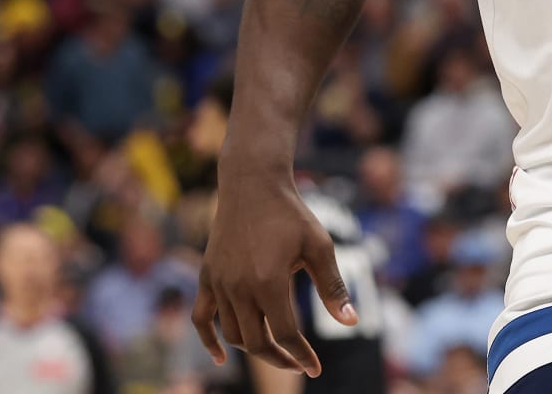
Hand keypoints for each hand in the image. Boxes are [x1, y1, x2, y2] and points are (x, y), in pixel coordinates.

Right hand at [193, 175, 355, 376]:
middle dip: (279, 358)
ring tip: (275, 349)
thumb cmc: (292, 214)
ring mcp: (218, 282)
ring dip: (253, 348)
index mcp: (268, 281)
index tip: (315, 368)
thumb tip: (351, 322)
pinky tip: (221, 358)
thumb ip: (332, 287)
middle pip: (256, 342)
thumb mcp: (319, 246)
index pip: (286, 335)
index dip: (301, 356)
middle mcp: (238, 286)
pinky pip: (200, 318)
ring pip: (232, 333)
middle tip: (297, 362)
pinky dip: (208, 341)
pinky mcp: (206, 276)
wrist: (253, 183)